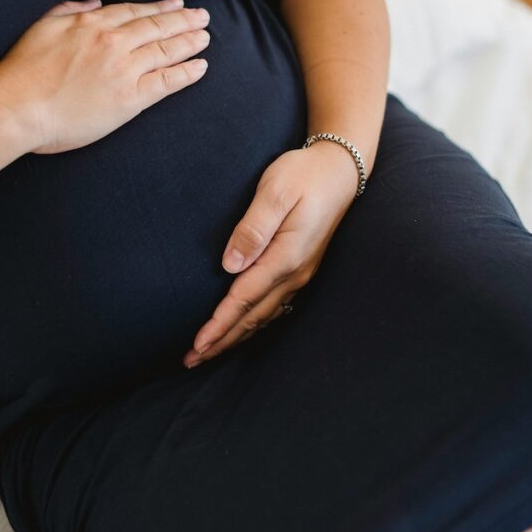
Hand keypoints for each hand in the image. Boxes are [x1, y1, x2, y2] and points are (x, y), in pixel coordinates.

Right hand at [0, 0, 211, 153]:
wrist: (17, 106)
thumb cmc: (22, 71)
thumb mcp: (42, 26)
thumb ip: (69, 11)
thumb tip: (94, 4)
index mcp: (92, 24)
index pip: (135, 12)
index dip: (159, 8)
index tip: (176, 3)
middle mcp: (113, 43)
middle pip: (157, 27)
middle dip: (183, 20)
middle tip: (202, 16)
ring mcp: (124, 70)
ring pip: (166, 51)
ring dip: (189, 42)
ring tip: (205, 38)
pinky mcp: (129, 99)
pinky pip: (166, 82)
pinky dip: (186, 73)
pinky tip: (200, 67)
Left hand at [183, 142, 359, 367]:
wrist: (339, 171)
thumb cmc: (303, 175)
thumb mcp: (275, 192)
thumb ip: (253, 228)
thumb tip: (229, 265)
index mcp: (286, 257)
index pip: (244, 299)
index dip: (219, 325)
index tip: (197, 345)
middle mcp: (295, 273)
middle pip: (252, 317)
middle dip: (221, 341)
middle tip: (191, 360)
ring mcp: (299, 274)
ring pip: (263, 316)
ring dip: (235, 336)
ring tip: (208, 352)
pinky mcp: (299, 269)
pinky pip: (272, 307)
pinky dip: (252, 324)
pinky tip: (240, 330)